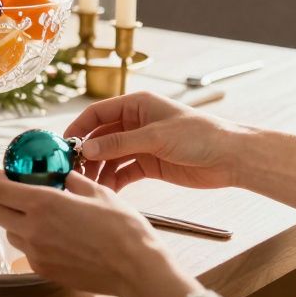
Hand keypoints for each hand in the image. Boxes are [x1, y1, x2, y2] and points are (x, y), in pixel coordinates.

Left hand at [0, 171, 162, 296]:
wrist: (136, 269)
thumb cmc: (122, 229)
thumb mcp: (98, 193)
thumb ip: (73, 182)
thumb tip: (64, 177)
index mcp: (43, 204)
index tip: (3, 176)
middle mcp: (33, 229)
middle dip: (2, 200)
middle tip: (17, 194)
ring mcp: (36, 253)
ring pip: (10, 234)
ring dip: (16, 222)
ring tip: (38, 216)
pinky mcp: (44, 270)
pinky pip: (27, 252)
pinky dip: (32, 242)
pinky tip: (53, 237)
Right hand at [64, 91, 244, 191]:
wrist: (232, 158)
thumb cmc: (200, 136)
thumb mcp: (155, 136)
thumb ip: (119, 143)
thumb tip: (86, 149)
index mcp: (136, 105)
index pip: (98, 114)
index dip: (79, 128)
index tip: (64, 146)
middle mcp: (135, 123)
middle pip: (101, 137)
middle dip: (87, 154)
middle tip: (73, 171)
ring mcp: (141, 144)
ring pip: (110, 156)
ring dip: (99, 170)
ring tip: (89, 185)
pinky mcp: (149, 164)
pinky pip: (124, 171)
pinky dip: (114, 181)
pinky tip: (107, 191)